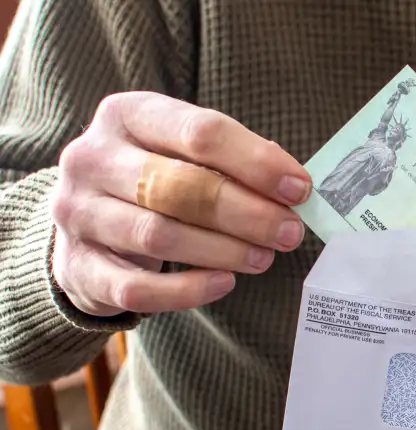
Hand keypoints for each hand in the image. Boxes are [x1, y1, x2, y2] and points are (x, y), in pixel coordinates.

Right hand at [51, 91, 311, 316]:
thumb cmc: (153, 178)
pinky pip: (137, 287)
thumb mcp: (183, 151)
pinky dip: (187, 290)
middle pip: (180, 186)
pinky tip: (224, 283)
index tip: (299, 189)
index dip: (256, 163)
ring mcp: (79, 213)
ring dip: (224, 250)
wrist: (86, 219)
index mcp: (127, 114)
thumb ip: (233, 161)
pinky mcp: (78, 266)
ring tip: (263, 258)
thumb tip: (292, 185)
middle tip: (289, 232)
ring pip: (159, 235)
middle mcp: (93, 158)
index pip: (200, 131)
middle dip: (247, 212)